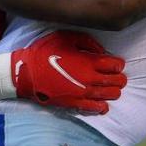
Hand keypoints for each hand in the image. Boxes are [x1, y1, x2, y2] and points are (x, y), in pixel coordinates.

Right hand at [12, 31, 126, 114]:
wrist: (25, 72)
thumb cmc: (44, 52)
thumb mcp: (66, 37)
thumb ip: (87, 42)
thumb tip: (102, 51)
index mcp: (89, 62)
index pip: (115, 65)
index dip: (118, 64)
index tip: (116, 63)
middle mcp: (89, 79)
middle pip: (116, 82)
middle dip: (119, 78)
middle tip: (117, 76)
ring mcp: (82, 93)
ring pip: (109, 96)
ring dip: (114, 92)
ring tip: (112, 88)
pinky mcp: (74, 103)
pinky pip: (94, 108)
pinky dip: (102, 107)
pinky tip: (104, 105)